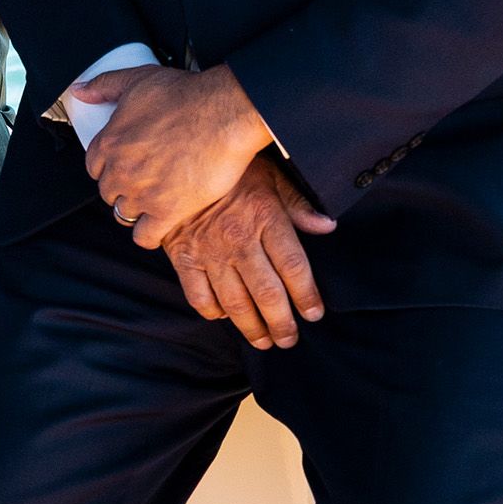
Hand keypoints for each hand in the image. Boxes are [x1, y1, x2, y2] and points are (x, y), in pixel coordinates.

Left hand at [76, 61, 275, 246]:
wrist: (223, 114)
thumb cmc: (186, 96)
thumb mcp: (137, 79)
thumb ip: (104, 85)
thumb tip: (80, 90)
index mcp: (109, 142)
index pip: (93, 166)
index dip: (108, 167)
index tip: (122, 166)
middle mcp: (120, 171)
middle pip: (108, 192)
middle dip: (121, 188)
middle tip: (142, 181)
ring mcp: (142, 194)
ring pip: (123, 214)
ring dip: (134, 209)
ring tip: (151, 201)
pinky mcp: (168, 212)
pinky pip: (144, 236)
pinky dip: (148, 234)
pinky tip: (157, 224)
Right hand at [162, 156, 338, 349]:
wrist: (174, 162)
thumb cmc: (231, 169)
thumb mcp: (270, 175)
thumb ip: (298, 203)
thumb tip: (328, 227)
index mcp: (264, 217)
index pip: (293, 267)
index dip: (307, 296)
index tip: (314, 314)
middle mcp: (238, 239)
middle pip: (268, 294)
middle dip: (282, 323)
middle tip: (289, 339)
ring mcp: (208, 251)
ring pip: (235, 303)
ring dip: (252, 328)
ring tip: (264, 341)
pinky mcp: (183, 257)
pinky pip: (199, 296)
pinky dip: (213, 312)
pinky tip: (224, 315)